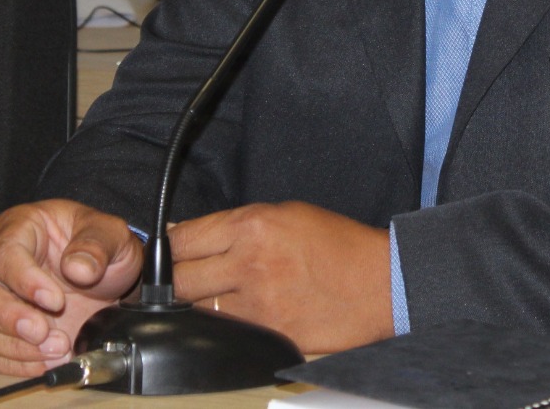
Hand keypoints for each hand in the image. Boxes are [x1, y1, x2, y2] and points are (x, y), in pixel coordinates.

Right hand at [0, 199, 144, 375]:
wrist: (109, 277)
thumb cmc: (102, 246)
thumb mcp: (112, 234)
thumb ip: (97, 245)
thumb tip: (78, 268)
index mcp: (21, 228)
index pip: (6, 253)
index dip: (25, 280)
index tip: (54, 300)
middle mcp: (0, 264)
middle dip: (9, 318)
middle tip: (42, 332)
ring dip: (16, 345)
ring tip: (58, 347)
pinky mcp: (5, 330)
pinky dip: (18, 362)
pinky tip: (47, 360)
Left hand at [170, 201, 393, 352]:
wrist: (380, 284)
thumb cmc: (337, 245)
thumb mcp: (285, 214)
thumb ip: (235, 225)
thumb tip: (188, 236)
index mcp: (253, 226)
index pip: (181, 239)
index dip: (168, 248)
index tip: (168, 252)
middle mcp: (249, 264)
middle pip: (178, 280)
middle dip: (173, 280)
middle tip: (179, 280)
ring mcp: (257, 305)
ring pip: (195, 311)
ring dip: (197, 305)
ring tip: (211, 296)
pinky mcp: (266, 335)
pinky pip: (224, 332)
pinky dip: (223, 325)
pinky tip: (237, 314)